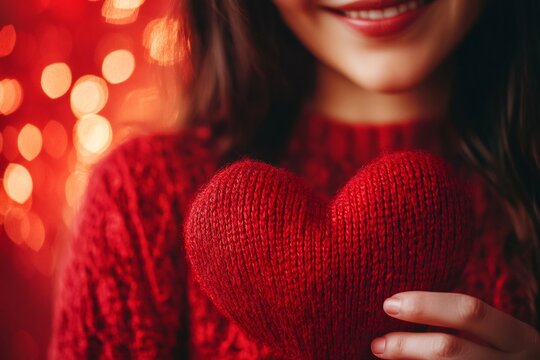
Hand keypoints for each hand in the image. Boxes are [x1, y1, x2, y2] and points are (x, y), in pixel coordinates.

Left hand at [371, 291, 539, 358]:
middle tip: (378, 343)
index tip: (389, 303)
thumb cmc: (496, 354)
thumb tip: (398, 306)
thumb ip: (460, 322)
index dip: (426, 305)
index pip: (469, 311)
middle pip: (450, 348)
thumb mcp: (494, 336)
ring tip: (381, 354)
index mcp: (517, 337)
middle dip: (408, 344)